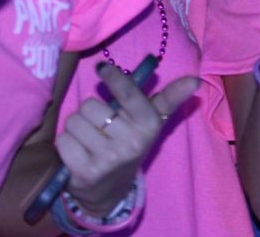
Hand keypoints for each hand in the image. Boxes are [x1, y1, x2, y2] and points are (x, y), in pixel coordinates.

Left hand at [57, 63, 198, 214]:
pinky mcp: (86, 172)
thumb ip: (169, 98)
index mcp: (148, 124)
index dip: (114, 79)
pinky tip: (78, 153)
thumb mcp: (149, 121)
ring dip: (77, 129)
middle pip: (90, 105)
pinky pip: (63, 141)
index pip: (128, 94)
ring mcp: (108, 159)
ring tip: (89, 141)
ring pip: (74, 121)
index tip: (102, 68)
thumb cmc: (129, 142)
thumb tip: (195, 80)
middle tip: (100, 127)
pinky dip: (66, 145)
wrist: (111, 190)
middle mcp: (131, 142)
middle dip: (90, 113)